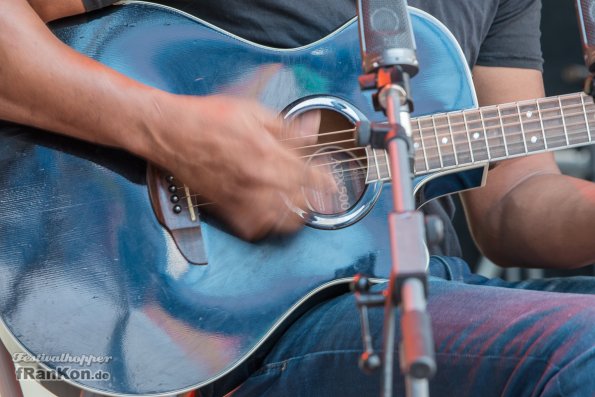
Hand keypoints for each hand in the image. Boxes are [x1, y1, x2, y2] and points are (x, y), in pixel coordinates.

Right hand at [148, 94, 332, 239]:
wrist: (171, 133)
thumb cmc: (207, 119)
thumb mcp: (253, 111)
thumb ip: (287, 127)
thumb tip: (312, 127)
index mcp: (268, 154)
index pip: (312, 176)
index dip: (327, 180)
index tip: (331, 182)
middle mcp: (258, 182)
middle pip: (302, 202)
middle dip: (315, 198)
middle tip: (319, 192)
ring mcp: (243, 199)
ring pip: (283, 222)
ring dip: (296, 215)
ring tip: (300, 206)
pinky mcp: (227, 209)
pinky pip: (257, 228)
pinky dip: (268, 224)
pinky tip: (272, 214)